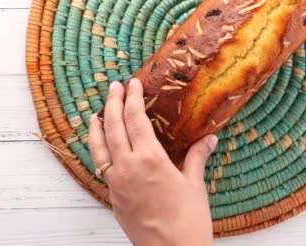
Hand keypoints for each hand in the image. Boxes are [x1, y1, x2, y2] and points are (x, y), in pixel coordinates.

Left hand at [88, 79, 217, 245]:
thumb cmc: (188, 221)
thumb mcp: (194, 185)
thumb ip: (196, 157)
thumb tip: (208, 139)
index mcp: (150, 159)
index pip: (135, 119)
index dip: (132, 98)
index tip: (132, 84)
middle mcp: (128, 167)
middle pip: (113, 126)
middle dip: (113, 103)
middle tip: (115, 88)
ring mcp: (117, 183)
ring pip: (99, 147)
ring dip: (97, 127)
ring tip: (97, 113)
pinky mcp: (113, 198)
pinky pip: (101, 167)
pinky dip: (99, 151)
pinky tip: (103, 148)